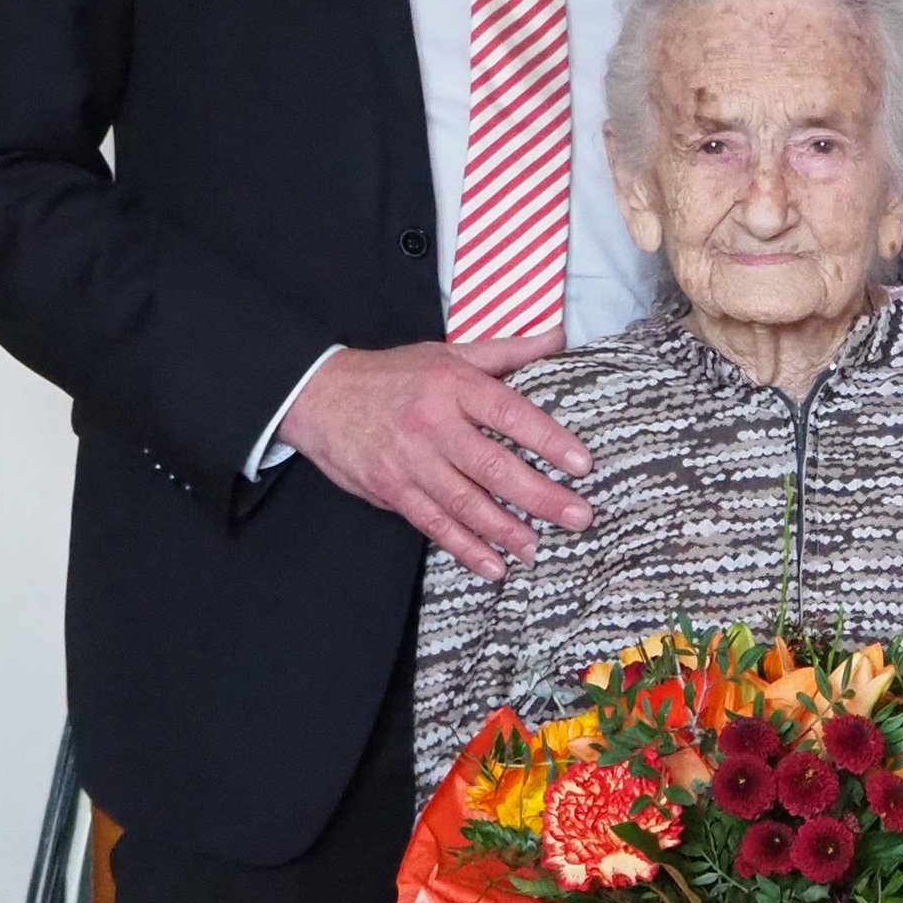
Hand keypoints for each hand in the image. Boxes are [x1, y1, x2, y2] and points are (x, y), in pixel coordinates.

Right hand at [280, 333, 590, 579]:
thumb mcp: (449, 353)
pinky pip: (434, 525)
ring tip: (539, 547)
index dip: (548, 440)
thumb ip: (507, 351)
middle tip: (578, 516)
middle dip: (539, 495)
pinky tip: (494, 566)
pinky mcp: (391, 490)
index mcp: (455, 385)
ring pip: (465, 502)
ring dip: (505, 530)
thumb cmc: (395, 375)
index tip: (582, 464)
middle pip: (493, 466)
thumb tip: (559, 335)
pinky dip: (465, 548)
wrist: (319, 395)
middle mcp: (435, 424)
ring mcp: (411, 461)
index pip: (511, 413)